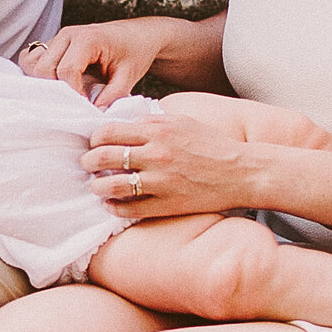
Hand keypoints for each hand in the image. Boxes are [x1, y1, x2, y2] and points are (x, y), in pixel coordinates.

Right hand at [16, 18, 184, 106]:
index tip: (85, 106)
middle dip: (55, 90)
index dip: (73, 94)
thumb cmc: (134, 53)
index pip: (66, 71)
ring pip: (31, 63)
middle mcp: (67, 35)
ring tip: (63, 93)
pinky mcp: (52, 44)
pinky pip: (30, 58)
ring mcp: (57, 38)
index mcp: (87, 39)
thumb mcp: (128, 77)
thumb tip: (93, 115)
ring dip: (42, 82)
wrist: (137, 35)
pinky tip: (53, 84)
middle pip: (43, 68)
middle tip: (73, 102)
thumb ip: (111, 97)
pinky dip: (35, 73)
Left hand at [79, 106, 251, 219]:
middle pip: (103, 156)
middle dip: (88, 162)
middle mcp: (156, 153)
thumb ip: (152, 122)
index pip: (108, 131)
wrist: (243, 172)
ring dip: (97, 186)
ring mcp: (161, 180)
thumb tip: (123, 123)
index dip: (94, 139)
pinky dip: (114, 207)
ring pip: (111, 185)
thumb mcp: (182, 122)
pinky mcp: (167, 204)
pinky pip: (129, 208)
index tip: (94, 145)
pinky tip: (111, 204)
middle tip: (88, 166)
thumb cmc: (213, 146)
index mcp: (158, 130)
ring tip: (97, 186)